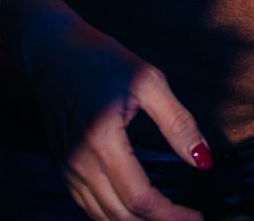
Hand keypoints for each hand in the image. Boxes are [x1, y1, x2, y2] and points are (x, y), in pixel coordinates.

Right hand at [12, 6, 208, 220]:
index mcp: (102, 140)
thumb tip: (204, 161)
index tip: (197, 216)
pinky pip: (86, 204)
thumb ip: (178, 123)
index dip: (171, 215)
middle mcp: (79, 161)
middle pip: (120, 216)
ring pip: (100, 216)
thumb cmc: (100, 58)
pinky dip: (111, 215)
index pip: (140, 198)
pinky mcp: (60, 164)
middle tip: (186, 219)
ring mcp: (66, 166)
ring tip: (165, 218)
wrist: (50, 49)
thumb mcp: (148, 81)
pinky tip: (132, 210)